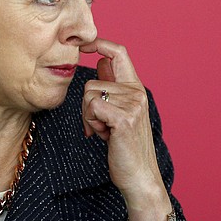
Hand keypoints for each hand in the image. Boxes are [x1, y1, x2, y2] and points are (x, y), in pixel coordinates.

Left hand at [79, 39, 172, 220]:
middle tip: (98, 125)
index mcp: (135, 88)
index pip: (119, 52)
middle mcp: (136, 92)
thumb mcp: (118, 112)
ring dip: (88, 117)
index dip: (99, 43)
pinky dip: (91, 123)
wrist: (139, 177)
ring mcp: (133, 104)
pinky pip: (92, 108)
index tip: (82, 45)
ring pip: (89, 95)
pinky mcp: (124, 117)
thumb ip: (112, 87)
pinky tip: (103, 136)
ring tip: (103, 132)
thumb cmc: (125, 147)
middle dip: (85, 105)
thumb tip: (100, 59)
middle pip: (92, 81)